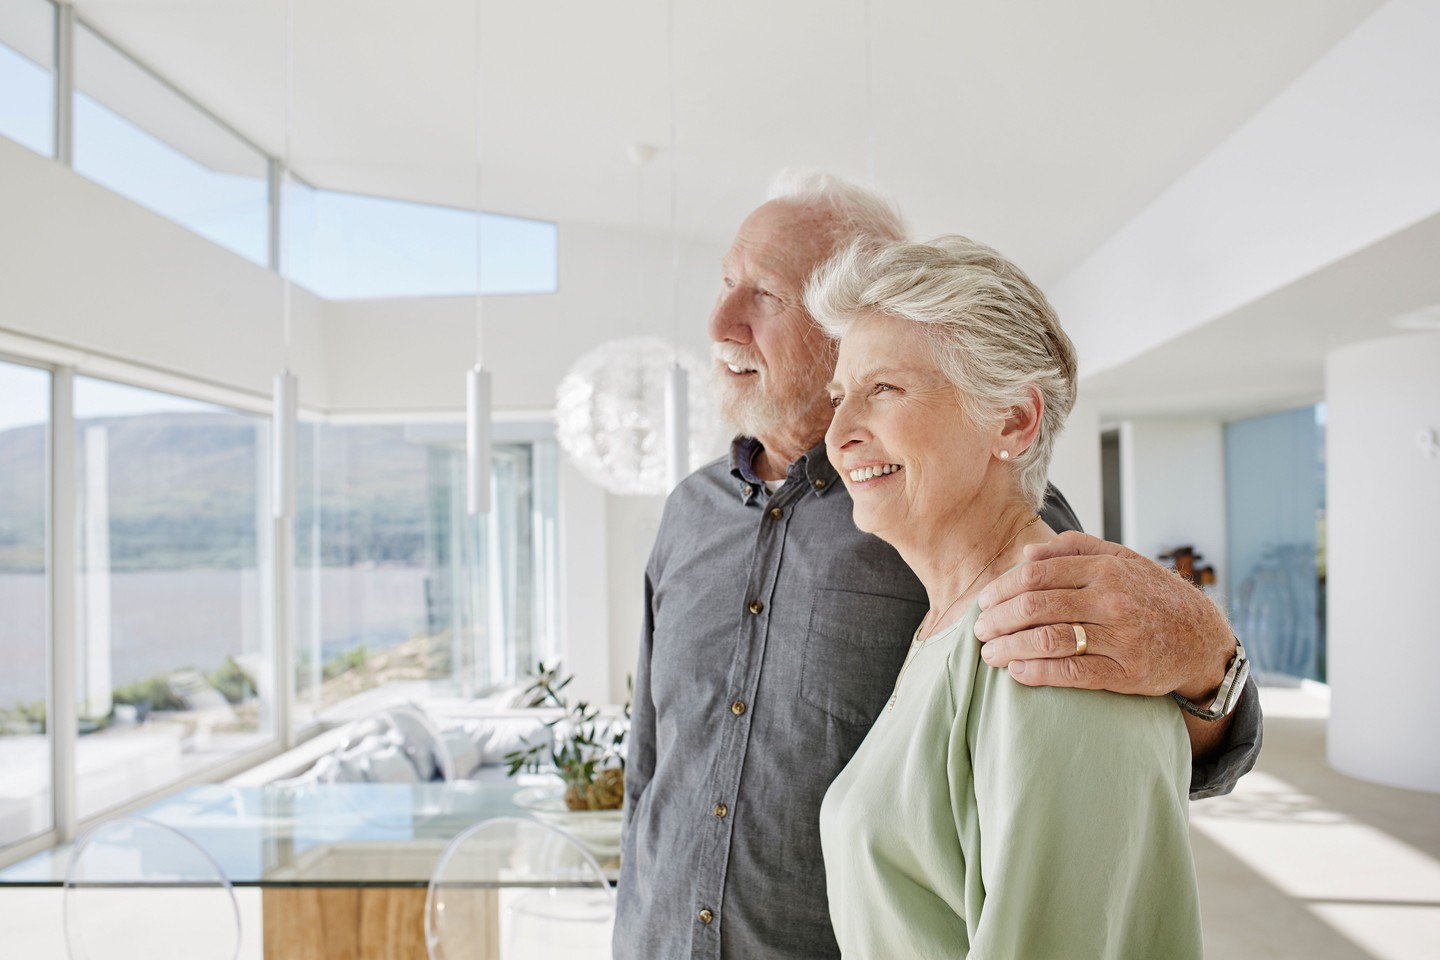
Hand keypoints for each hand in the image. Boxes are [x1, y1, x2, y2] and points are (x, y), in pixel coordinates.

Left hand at [974, 532, 1232, 700]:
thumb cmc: (1151, 595)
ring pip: (1049, 640)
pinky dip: (1038, 673)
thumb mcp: (1122, 559)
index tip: (984, 601)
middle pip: (1036, 607)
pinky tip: (1017, 672)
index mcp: (1105, 569)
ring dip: (1010, 647)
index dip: (1002, 589)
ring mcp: (1120, 637)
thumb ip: (1075, 549)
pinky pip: (1073, 673)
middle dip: (998, 619)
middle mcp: (1111, 600)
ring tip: (989, 654)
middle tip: (979, 630)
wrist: (1201, 637)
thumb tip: (1026, 554)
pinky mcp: (1126, 673)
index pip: (1037, 575)